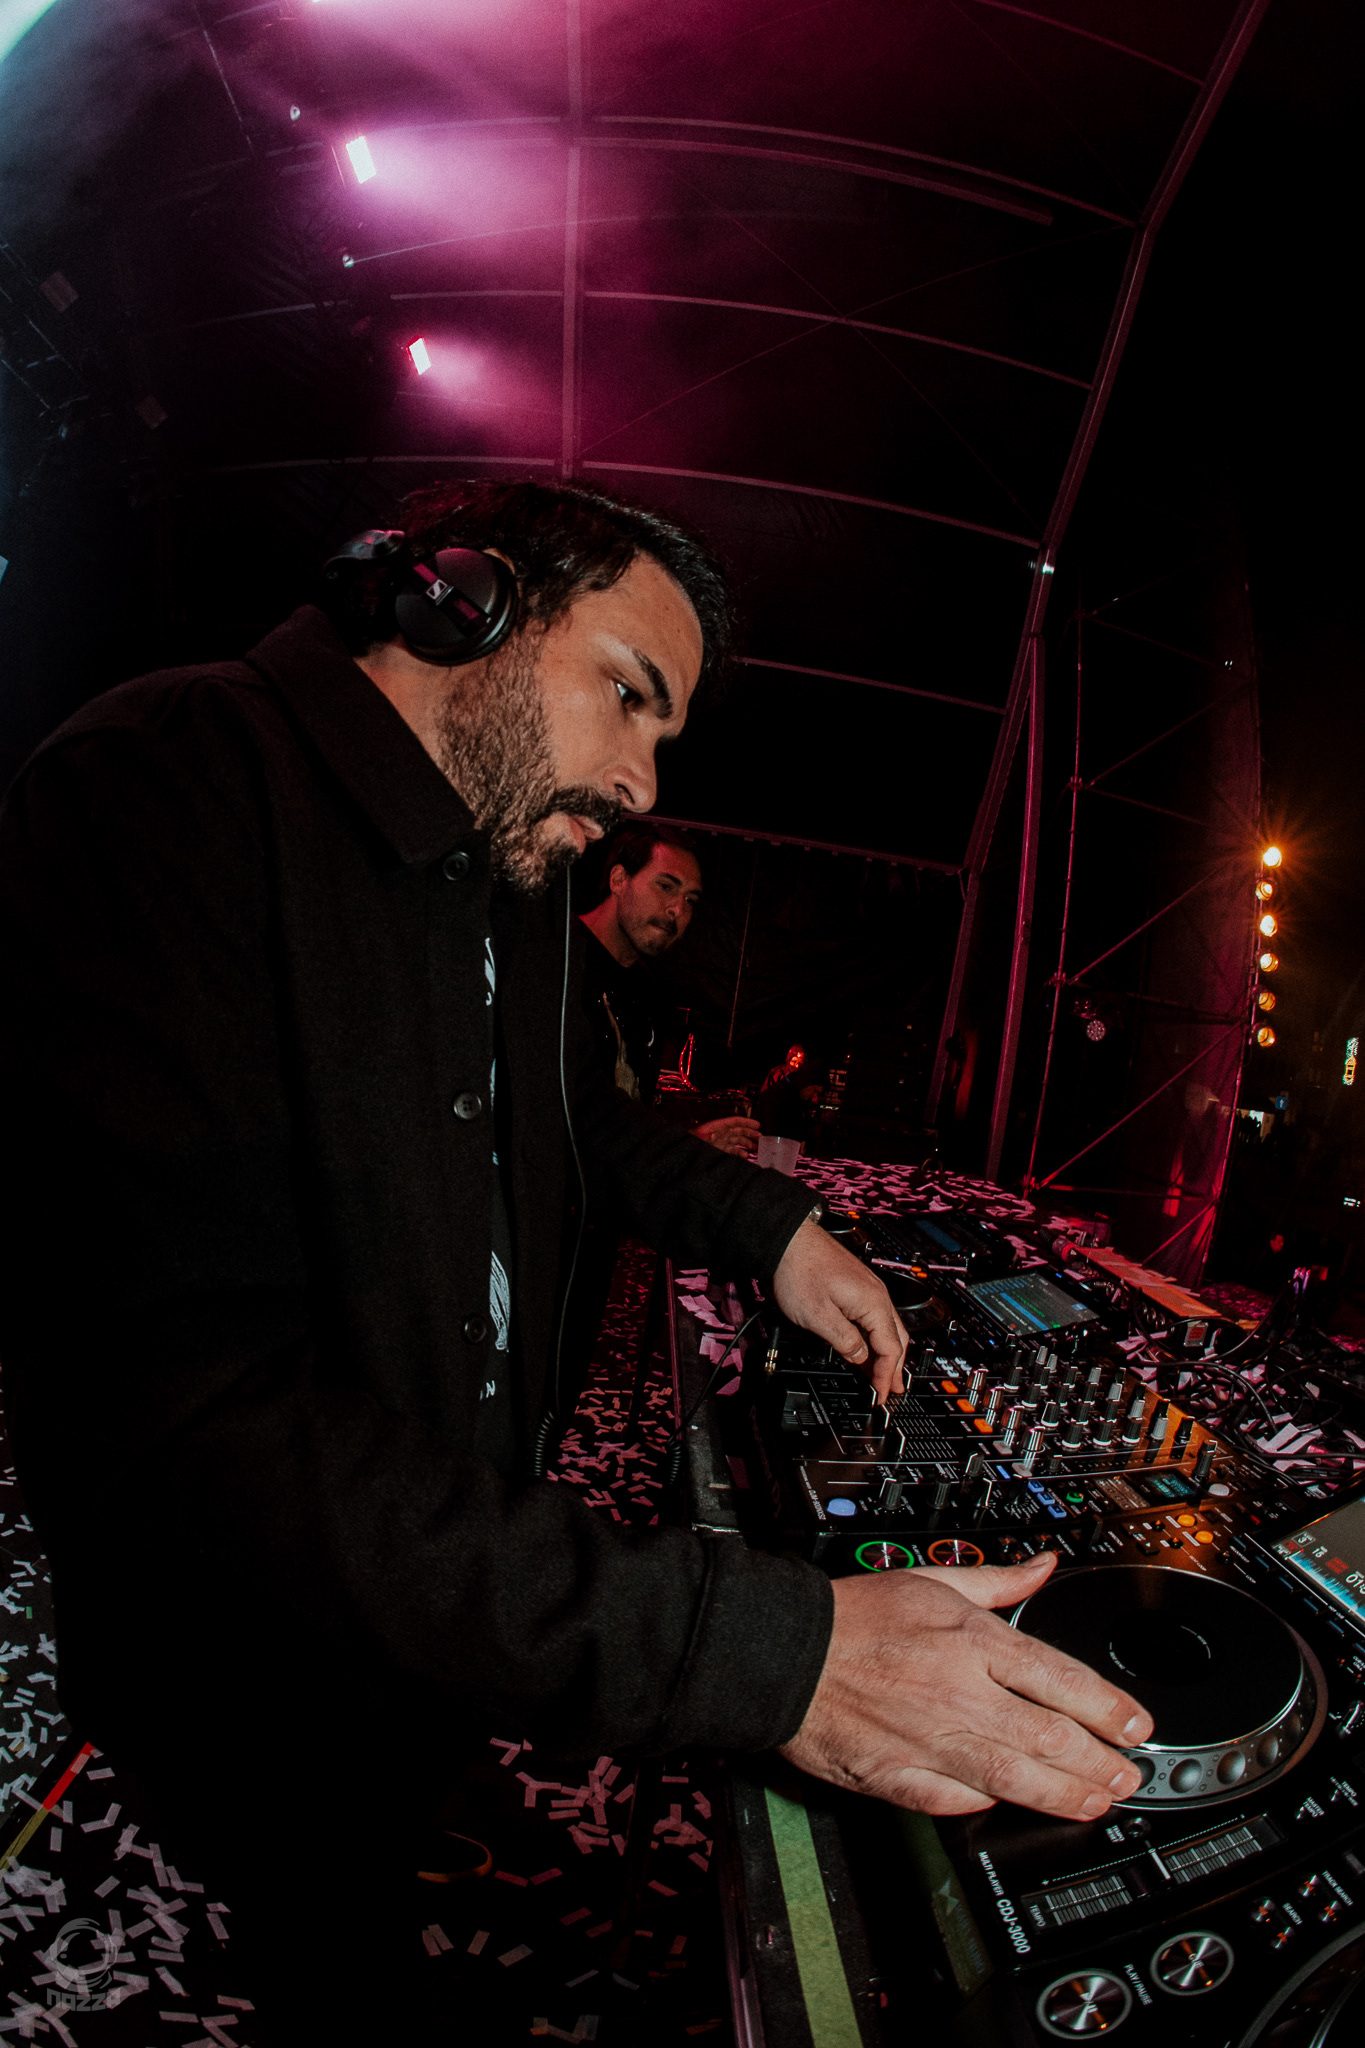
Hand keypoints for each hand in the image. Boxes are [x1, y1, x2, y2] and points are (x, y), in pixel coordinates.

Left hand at [693, 1115, 759, 1155]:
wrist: (683, 1153)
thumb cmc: (690, 1143)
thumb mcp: (697, 1138)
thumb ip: (706, 1137)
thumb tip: (714, 1135)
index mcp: (716, 1127)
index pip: (734, 1122)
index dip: (747, 1122)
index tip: (758, 1125)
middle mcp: (720, 1133)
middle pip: (738, 1131)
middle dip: (750, 1134)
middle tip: (761, 1139)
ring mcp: (720, 1142)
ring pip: (737, 1141)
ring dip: (748, 1144)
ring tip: (757, 1149)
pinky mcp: (720, 1150)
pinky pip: (733, 1150)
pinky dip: (740, 1153)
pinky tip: (746, 1156)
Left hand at [771, 1217, 906, 1399]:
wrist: (789, 1240)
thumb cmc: (799, 1270)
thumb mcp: (818, 1316)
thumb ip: (844, 1341)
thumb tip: (860, 1357)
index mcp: (873, 1303)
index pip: (890, 1348)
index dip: (885, 1375)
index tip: (879, 1395)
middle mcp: (877, 1294)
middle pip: (897, 1338)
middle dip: (895, 1367)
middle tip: (892, 1390)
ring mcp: (868, 1288)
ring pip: (888, 1327)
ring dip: (887, 1353)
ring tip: (884, 1375)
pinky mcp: (857, 1286)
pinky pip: (876, 1317)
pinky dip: (877, 1337)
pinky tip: (868, 1347)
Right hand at [781, 1553, 1153, 1819]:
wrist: (785, 1652)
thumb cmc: (854, 1616)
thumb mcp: (932, 1580)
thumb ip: (998, 1581)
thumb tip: (1044, 1566)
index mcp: (969, 1640)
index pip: (1060, 1679)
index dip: (1109, 1708)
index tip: (1136, 1725)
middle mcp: (957, 1692)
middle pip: (1049, 1738)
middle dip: (1099, 1763)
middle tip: (1128, 1777)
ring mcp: (929, 1739)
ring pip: (1014, 1779)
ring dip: (1064, 1795)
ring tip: (1095, 1802)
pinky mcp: (898, 1777)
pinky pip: (955, 1802)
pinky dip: (986, 1806)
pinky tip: (1012, 1809)